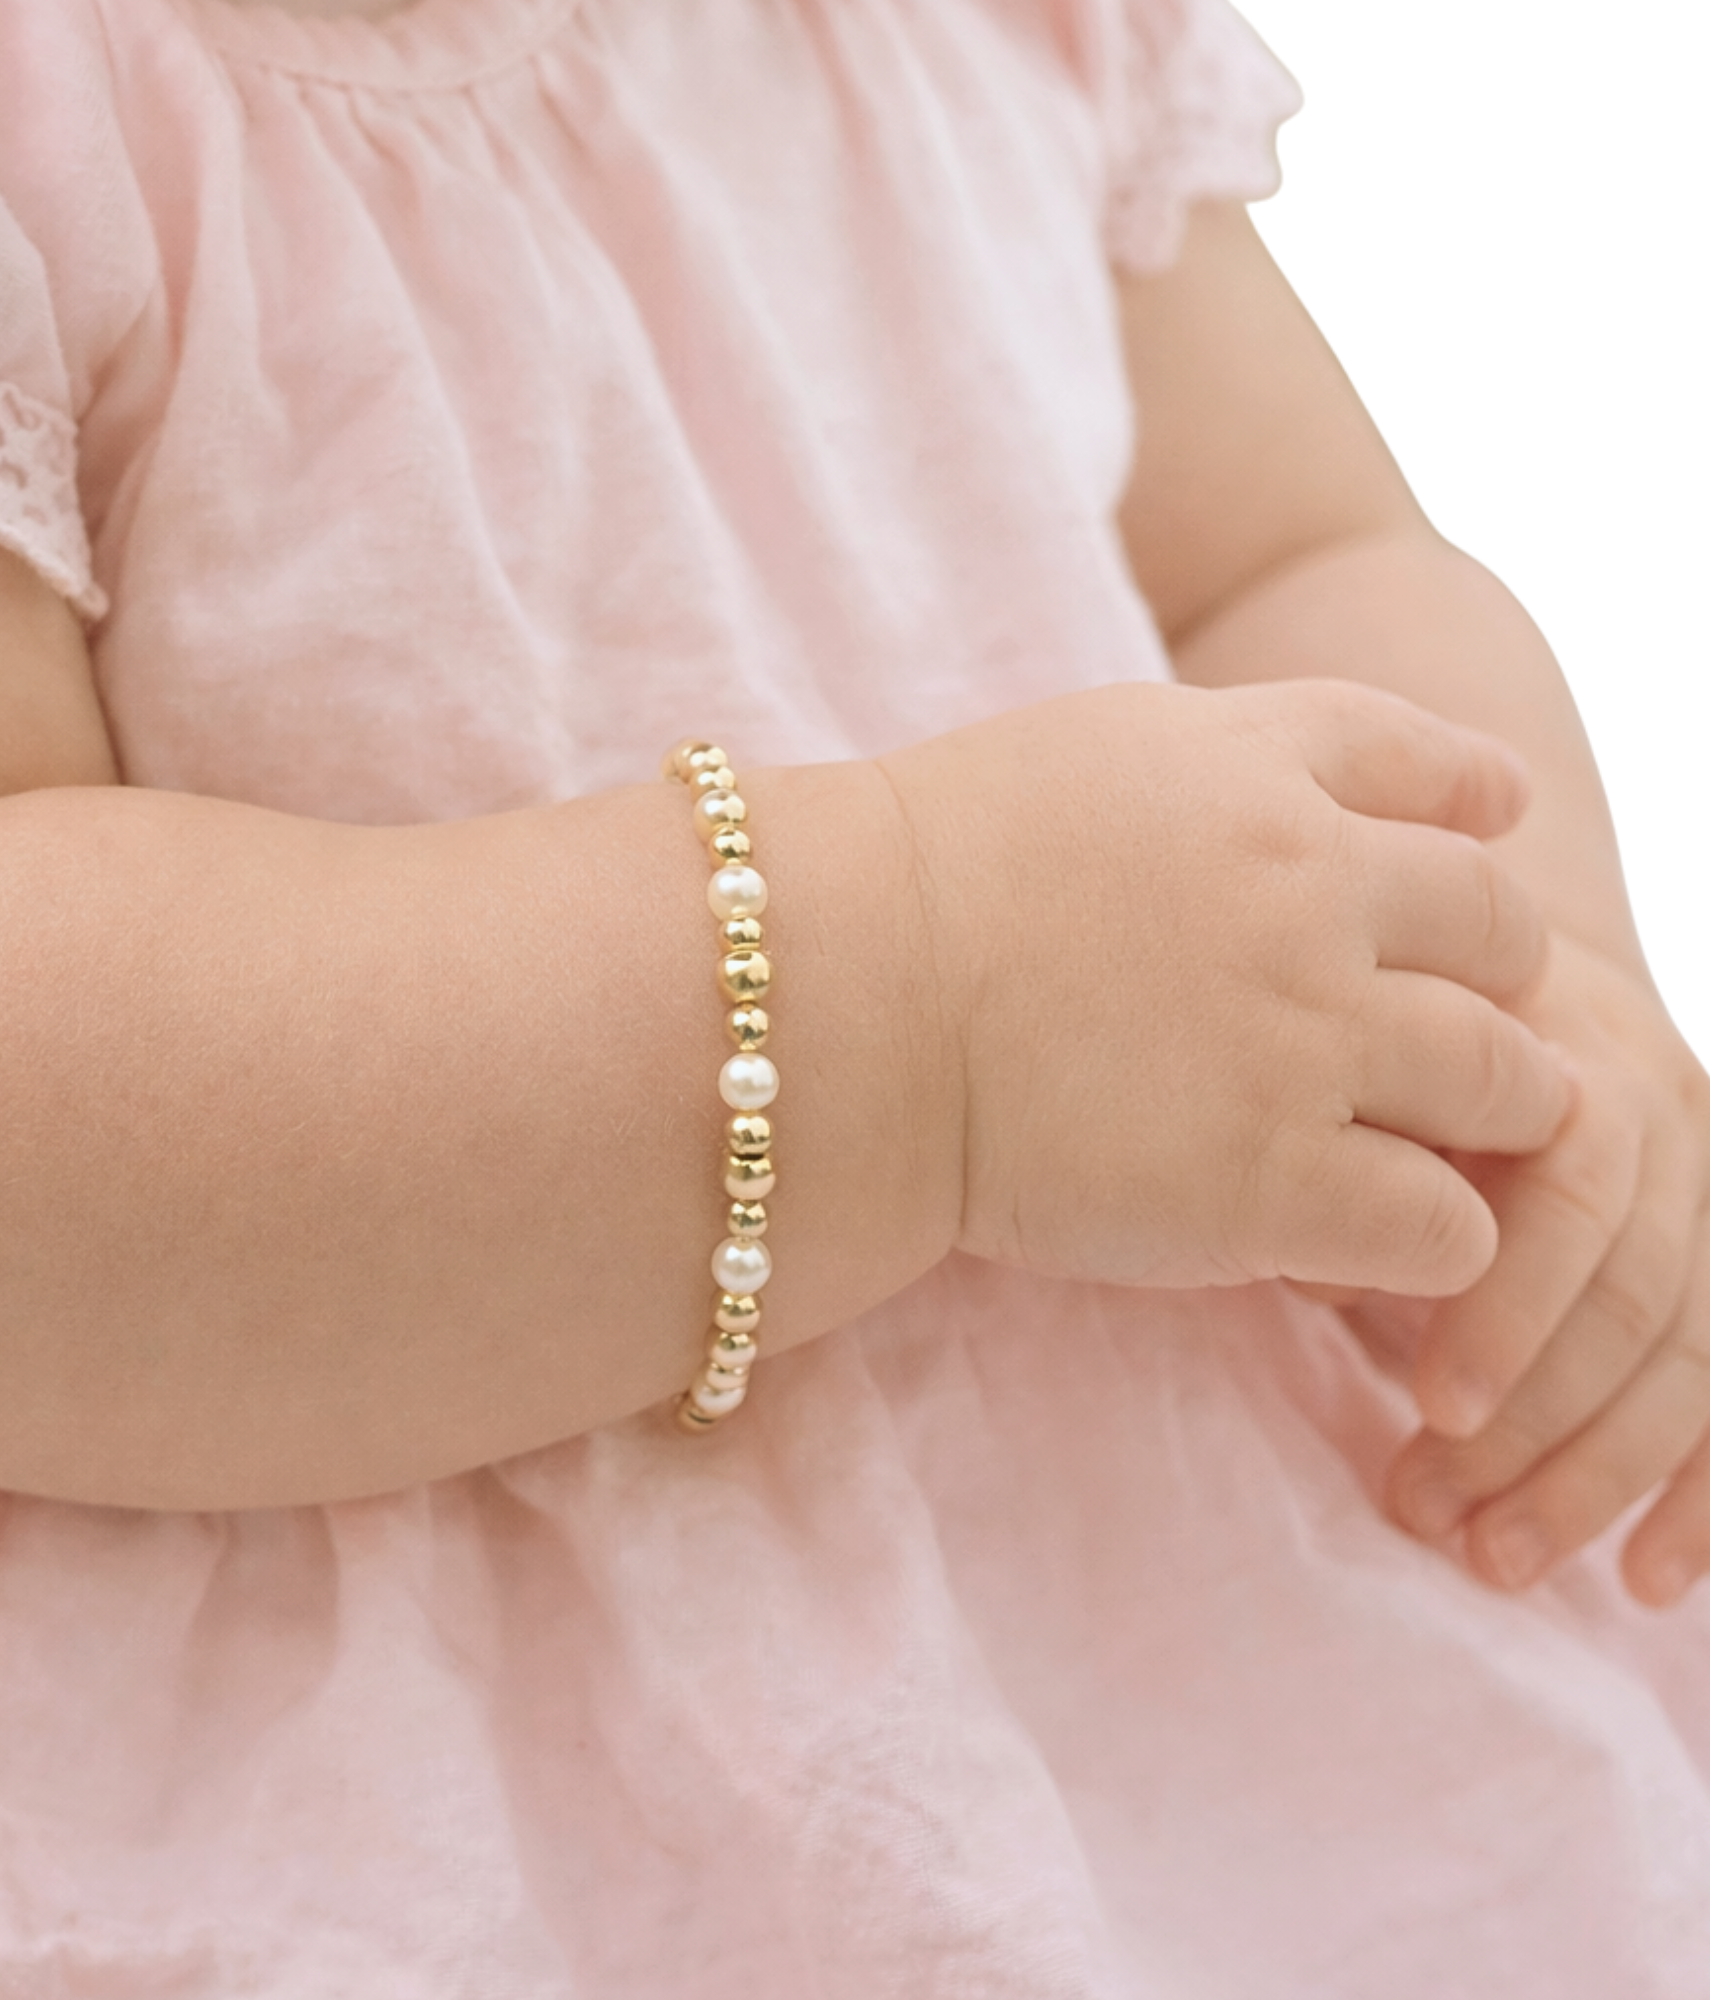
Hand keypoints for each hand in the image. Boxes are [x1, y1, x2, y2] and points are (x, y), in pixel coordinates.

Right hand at [879, 677, 1572, 1294]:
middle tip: (1445, 1037)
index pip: (1436, 773)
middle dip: (1497, 985)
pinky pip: (1448, 1226)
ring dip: (1488, 1116)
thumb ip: (1220, 754)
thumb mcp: (1084, 751)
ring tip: (1425, 1148)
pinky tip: (1369, 1238)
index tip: (1484, 843)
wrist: (834, 1000)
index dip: (1475, 816)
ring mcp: (1308, 1037)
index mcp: (1256, 775)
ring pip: (1513, 1082)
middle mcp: (1312, 890)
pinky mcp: (1277, 1181)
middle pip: (1505, 932)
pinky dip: (1437, 1239)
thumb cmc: (917, 876)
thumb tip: (1309, 782)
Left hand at [1384, 933, 1709, 1602]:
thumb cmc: (1388, 1039)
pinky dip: (1701, 1494)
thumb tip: (1326, 1276)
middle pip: (1637, 1291)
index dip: (1512, 1307)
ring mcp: (1706, 1188)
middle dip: (1538, 1424)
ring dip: (1595, 1474)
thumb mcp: (1363, 1067)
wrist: (1497, 968)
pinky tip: (1649, 1582)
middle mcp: (1662, 1118)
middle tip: (1426, 1511)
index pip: (1576, 1192)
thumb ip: (1357, 1157)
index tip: (1434, 1409)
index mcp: (1563, 1058)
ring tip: (1493, 1559)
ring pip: (1690, 1352)